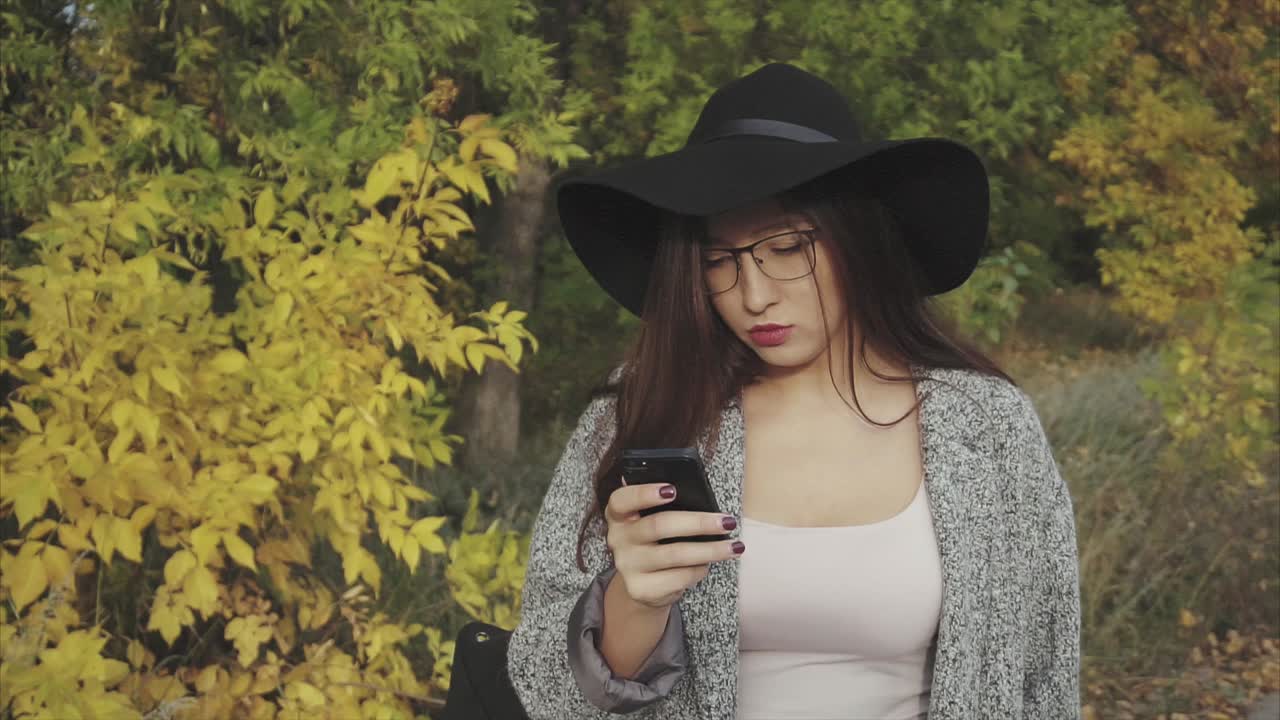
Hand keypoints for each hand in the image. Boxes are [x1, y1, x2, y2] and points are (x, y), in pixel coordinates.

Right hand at [603, 478, 744, 609]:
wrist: (643, 585)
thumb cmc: (656, 543)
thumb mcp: (652, 521)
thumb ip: (667, 508)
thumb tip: (705, 505)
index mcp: (619, 514)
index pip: (622, 499)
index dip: (645, 493)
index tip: (673, 489)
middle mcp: (618, 539)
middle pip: (659, 525)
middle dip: (698, 523)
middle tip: (726, 522)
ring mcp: (628, 565)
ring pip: (675, 554)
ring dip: (710, 550)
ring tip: (734, 547)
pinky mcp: (641, 589)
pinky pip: (679, 577)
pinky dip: (699, 570)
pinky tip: (708, 564)